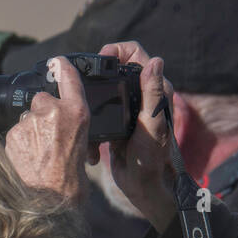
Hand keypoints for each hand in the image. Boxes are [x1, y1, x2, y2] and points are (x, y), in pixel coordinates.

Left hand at [5, 56, 90, 203]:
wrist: (53, 195)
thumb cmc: (71, 171)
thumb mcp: (85, 139)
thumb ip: (73, 111)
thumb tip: (63, 87)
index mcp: (76, 111)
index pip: (68, 77)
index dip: (62, 66)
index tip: (58, 61)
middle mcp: (52, 112)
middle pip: (42, 101)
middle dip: (45, 114)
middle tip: (53, 137)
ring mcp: (31, 123)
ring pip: (28, 118)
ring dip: (32, 130)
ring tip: (42, 151)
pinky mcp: (14, 135)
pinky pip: (16, 132)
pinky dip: (22, 141)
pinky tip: (31, 155)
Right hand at [95, 42, 176, 230]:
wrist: (143, 186)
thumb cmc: (152, 157)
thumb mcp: (152, 124)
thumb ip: (153, 93)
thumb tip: (155, 61)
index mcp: (153, 89)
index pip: (134, 53)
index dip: (117, 51)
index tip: (102, 62)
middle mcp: (140, 94)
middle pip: (114, 68)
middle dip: (97, 75)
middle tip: (84, 86)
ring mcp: (126, 108)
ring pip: (102, 89)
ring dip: (91, 99)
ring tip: (83, 109)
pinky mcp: (114, 123)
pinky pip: (97, 112)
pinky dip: (91, 121)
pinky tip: (91, 135)